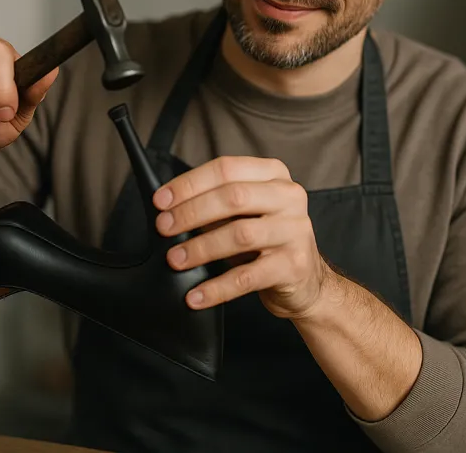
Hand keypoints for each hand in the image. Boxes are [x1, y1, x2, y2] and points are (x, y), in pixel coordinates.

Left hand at [152, 156, 331, 318]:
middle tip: (164, 228)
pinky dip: (217, 288)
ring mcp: (295, 230)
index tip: (161, 201)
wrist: (305, 281)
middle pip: (233, 197)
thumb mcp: (245, 213)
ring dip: (201, 248)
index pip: (226, 169)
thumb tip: (168, 208)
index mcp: (273, 175)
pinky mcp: (294, 265)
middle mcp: (289, 197)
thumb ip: (215, 203)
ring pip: (240, 234)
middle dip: (191, 212)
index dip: (189, 184)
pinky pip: (247, 277)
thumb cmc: (265, 240)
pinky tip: (196, 295)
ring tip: (176, 259)